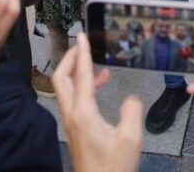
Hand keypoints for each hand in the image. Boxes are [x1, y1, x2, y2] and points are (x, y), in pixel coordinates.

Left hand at [53, 33, 142, 171]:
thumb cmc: (113, 168)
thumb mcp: (131, 138)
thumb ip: (132, 110)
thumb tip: (130, 98)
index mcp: (83, 113)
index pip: (81, 75)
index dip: (83, 53)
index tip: (83, 36)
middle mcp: (72, 115)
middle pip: (61, 78)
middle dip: (71, 57)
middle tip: (82, 43)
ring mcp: (72, 123)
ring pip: (66, 88)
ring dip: (76, 70)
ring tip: (93, 59)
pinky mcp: (76, 130)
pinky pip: (74, 99)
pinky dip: (84, 86)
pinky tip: (100, 84)